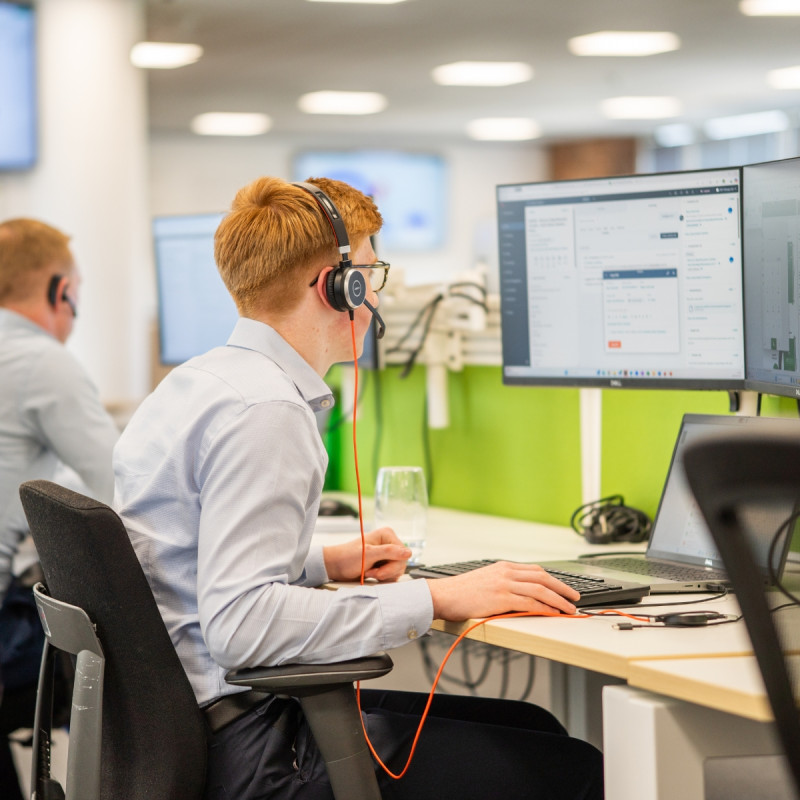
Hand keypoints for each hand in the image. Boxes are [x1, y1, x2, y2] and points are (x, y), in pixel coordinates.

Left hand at [323, 527, 411, 582]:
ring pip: (397, 570)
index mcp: (387, 535)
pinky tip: (372, 575)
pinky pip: (392, 574)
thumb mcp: (368, 554)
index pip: (403, 554)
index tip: (377, 570)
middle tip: (371, 573)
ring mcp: (387, 554)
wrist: (335, 566)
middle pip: (401, 563)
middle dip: (386, 572)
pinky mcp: (384, 563)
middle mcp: (389, 543)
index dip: (392, 565)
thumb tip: (408, 553)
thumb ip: (389, 552)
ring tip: (369, 572)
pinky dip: (383, 578)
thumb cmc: (347, 557)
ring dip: (384, 576)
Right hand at [426, 561, 579, 619]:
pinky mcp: (502, 597)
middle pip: (543, 577)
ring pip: (541, 589)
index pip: (535, 570)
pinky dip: (546, 607)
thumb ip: (503, 582)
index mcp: (503, 566)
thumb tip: (521, 593)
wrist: (444, 595)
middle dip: (563, 588)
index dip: (554, 580)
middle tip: (575, 597)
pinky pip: (530, 602)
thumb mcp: (486, 580)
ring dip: (559, 600)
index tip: (564, 588)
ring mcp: (505, 584)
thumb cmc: (461, 592)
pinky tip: (554, 613)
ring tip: (570, 609)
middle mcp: (506, 572)